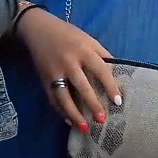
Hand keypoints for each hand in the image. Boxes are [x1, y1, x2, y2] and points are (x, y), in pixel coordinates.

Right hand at [17, 8, 120, 132]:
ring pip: (64, 97)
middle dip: (93, 104)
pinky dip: (60, 110)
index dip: (110, 86)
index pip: (101, 70)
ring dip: (74, 114)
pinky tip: (69, 120)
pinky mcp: (44, 78)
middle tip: (102, 120)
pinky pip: (53, 98)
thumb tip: (118, 72)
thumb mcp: (88, 39)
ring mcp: (55, 72)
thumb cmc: (68, 35)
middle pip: (83, 87)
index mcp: (84, 50)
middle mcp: (69, 62)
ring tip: (85, 128)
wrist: (38, 28)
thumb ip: (101, 54)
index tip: (118, 102)